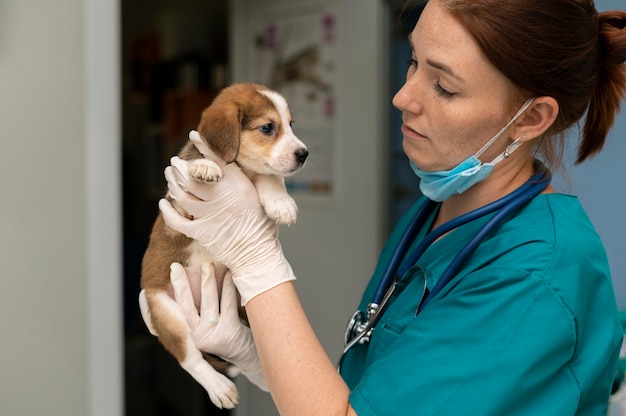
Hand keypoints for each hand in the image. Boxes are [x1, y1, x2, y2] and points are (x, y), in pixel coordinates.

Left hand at [159, 134, 294, 304]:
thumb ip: (242, 179)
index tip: (193, 136)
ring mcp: (209, 214)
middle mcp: (222, 197)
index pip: (217, 160)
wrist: (258, 253)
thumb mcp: (259, 194)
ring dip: (172, 183)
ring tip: (169, 175)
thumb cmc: (261, 224)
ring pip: (182, 194)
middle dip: (180, 166)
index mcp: (238, 185)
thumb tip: (228, 163)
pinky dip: (167, 210)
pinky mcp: (201, 232)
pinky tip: (164, 202)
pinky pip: (177, 219)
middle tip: (174, 161)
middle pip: (192, 176)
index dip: (203, 146)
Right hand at [170, 261, 268, 390]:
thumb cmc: (225, 330)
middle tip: (177, 265)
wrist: (245, 351)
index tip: (171, 269)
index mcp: (189, 331)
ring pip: (208, 302)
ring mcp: (212, 334)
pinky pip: (227, 304)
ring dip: (207, 281)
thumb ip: (193, 307)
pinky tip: (229, 275)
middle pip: (186, 305)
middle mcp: (197, 335)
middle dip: (180, 285)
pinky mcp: (228, 332)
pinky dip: (227, 287)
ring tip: (207, 265)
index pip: (177, 307)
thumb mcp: (207, 323)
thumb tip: (177, 281)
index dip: (173, 288)